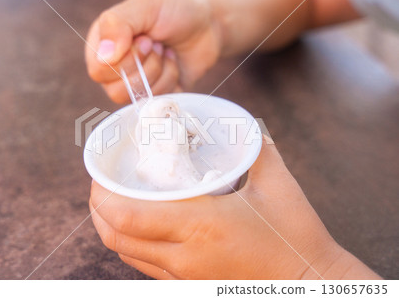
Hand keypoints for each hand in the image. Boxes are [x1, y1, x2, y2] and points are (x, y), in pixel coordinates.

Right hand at [85, 0, 221, 102]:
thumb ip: (117, 25)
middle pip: (116, 90)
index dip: (125, 60)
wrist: (207, 23)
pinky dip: (171, 81)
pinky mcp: (155, 95)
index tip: (146, 39)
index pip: (99, 71)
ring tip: (166, 52)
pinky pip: (157, 103)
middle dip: (147, 67)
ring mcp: (134, 84)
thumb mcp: (145, 7)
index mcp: (102, 45)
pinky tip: (173, 63)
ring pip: (138, 98)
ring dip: (160, 73)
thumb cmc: (174, 10)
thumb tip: (104, 58)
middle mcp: (113, 68)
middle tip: (157, 45)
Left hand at [89, 138, 379, 278]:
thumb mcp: (278, 184)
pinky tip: (143, 227)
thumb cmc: (295, 236)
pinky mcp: (189, 285)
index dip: (102, 197)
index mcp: (200, 226)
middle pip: (116, 238)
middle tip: (101, 187)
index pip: (128, 216)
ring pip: (127, 254)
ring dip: (112, 228)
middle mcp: (184, 255)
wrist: (310, 283)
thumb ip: (257, 148)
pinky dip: (132, 245)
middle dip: (98, 211)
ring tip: (115, 203)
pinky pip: (145, 266)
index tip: (98, 176)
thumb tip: (242, 127)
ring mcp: (184, 276)